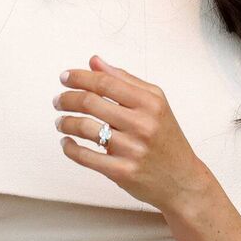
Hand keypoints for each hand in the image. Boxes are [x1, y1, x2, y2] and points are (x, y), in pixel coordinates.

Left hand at [55, 56, 210, 211]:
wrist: (182, 179)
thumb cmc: (167, 139)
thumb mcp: (155, 103)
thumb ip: (125, 80)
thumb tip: (94, 62)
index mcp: (150, 103)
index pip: (106, 82)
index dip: (80, 78)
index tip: (65, 77)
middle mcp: (142, 124)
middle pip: (91, 102)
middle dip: (67, 99)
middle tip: (58, 100)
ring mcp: (131, 149)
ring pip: (84, 128)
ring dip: (65, 122)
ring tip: (61, 121)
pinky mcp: (122, 171)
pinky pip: (85, 156)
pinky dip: (69, 147)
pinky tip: (67, 142)